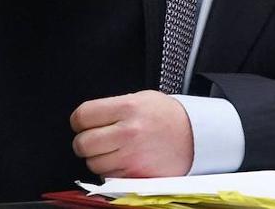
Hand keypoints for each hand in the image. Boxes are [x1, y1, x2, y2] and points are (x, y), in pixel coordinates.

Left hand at [70, 91, 193, 177]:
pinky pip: (109, 176)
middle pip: (83, 143)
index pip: (83, 116)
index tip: (83, 123)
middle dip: (84, 142)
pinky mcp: (137, 175)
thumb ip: (113, 107)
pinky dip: (112, 170)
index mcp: (128, 107)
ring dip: (98, 158)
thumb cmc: (167, 115)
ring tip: (113, 149)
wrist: (195, 136)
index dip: (78, 120)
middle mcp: (128, 132)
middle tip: (93, 138)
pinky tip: (123, 159)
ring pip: (93, 164)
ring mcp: (132, 156)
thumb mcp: (141, 98)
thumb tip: (87, 119)